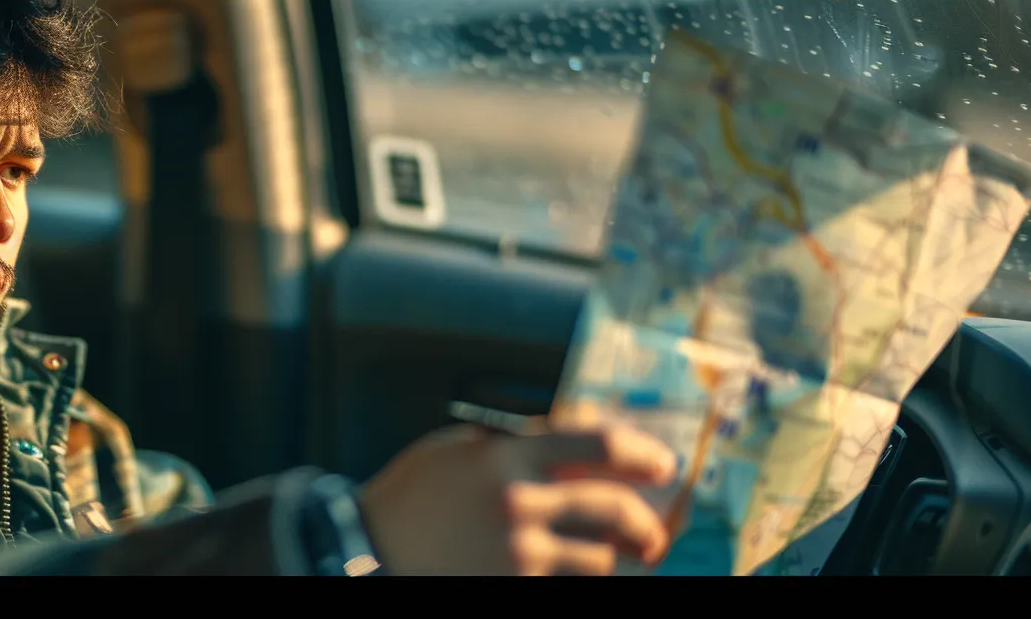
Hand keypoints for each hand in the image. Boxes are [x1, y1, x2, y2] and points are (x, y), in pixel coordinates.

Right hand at [357, 422, 677, 574]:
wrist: (367, 551)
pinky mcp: (514, 587)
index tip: (663, 464)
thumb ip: (513, 446)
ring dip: (618, 560)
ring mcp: (518, 554)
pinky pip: (571, 586)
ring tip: (623, 560)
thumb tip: (575, 449)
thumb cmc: (410, 498)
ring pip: (600, 559)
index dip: (642, 452)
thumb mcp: (459, 451)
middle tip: (654, 531)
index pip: (598, 443)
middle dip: (646, 521)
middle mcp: (519, 503)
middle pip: (612, 506)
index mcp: (506, 457)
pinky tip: (584, 575)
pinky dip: (585, 581)